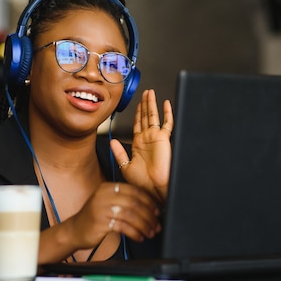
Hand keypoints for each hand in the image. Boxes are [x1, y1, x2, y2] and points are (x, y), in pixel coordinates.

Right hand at [65, 182, 160, 248]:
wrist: (74, 230)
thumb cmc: (94, 218)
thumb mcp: (107, 203)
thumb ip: (124, 201)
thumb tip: (150, 207)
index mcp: (108, 187)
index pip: (134, 191)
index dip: (148, 201)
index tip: (156, 211)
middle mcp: (104, 195)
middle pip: (134, 203)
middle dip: (149, 216)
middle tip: (156, 224)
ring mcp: (101, 208)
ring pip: (131, 215)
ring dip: (144, 226)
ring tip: (150, 233)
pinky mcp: (101, 222)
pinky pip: (124, 227)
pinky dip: (135, 233)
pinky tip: (139, 237)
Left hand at [111, 89, 172, 203]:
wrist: (154, 187)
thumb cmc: (142, 182)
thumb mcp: (125, 166)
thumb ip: (119, 152)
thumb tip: (112, 141)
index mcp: (138, 145)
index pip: (137, 124)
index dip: (137, 113)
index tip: (137, 104)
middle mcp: (148, 139)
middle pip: (145, 116)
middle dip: (145, 104)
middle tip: (145, 93)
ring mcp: (156, 138)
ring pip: (154, 116)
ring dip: (152, 104)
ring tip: (150, 93)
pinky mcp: (164, 139)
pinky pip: (167, 123)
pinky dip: (167, 113)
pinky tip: (166, 104)